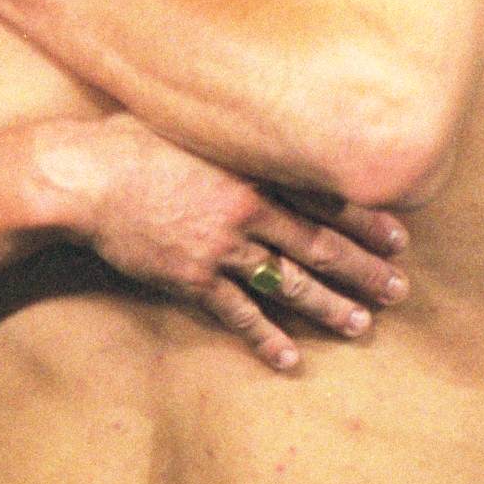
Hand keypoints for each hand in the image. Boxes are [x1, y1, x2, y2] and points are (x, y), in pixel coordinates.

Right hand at [41, 118, 407, 371]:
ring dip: (328, 307)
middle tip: (399, 290)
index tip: (399, 238)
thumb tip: (262, 127)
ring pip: (287, 283)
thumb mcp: (195, 125)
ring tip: (361, 326)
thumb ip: (236, 137)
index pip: (325, 199)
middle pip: (318, 245)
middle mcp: (246, 210)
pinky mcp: (190, 277)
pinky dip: (264, 337)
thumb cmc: (134, 141)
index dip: (365, 221)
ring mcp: (219, 247)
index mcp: (252, 170)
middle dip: (363, 270)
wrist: (84, 177)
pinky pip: (236, 313)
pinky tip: (289, 358)